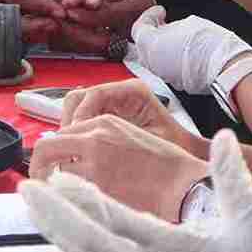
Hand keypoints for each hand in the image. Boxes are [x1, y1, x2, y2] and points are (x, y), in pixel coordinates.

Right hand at [0, 0, 67, 40]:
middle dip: (31, 24)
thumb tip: (61, 2)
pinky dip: (27, 16)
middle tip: (54, 24)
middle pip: (5, 17)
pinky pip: (10, 14)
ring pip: (7, 20)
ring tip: (52, 21)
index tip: (61, 12)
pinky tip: (44, 15)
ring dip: (30, 22)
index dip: (40, 6)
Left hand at [23, 131, 251, 251]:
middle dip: (55, 213)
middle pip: (91, 241)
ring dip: (55, 234)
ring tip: (33, 207)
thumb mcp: (250, 220)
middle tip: (27, 186)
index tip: (61, 178)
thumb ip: (232, 176)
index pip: (120, 220)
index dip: (86, 200)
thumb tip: (224, 136)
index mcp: (175, 248)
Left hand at [28, 114, 209, 220]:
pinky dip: (69, 207)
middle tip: (38, 186)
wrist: (185, 185)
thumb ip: (96, 140)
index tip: (48, 167)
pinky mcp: (100, 191)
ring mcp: (95, 165)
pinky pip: (70, 199)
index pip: (57, 134)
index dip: (48, 155)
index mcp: (103, 122)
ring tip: (62, 203)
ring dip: (55, 191)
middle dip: (36, 169)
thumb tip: (67, 153)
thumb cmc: (164, 166)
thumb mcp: (128, 136)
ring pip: (54, 178)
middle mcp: (94, 138)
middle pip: (45, 150)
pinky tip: (77, 214)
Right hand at [61, 79, 206, 157]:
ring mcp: (112, 103)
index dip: (80, 115)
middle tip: (67, 146)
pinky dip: (76, 134)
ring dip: (70, 129)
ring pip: (77, 108)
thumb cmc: (172, 150)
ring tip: (71, 151)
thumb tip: (87, 141)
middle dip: (70, 122)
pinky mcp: (107, 116)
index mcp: (133, 92)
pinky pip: (82, 120)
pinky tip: (78, 151)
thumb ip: (118, 139)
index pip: (95, 94)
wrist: (183, 160)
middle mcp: (120, 93)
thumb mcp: (147, 142)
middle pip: (80, 98)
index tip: (74, 135)